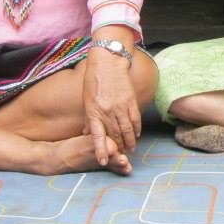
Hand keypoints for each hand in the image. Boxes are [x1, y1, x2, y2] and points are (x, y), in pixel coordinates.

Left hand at [82, 45, 140, 165]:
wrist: (108, 62)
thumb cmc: (94, 80)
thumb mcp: (86, 100)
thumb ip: (89, 118)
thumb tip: (88, 133)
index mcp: (93, 111)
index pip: (97, 136)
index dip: (101, 150)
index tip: (104, 161)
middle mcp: (107, 111)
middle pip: (115, 134)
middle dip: (118, 147)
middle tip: (121, 156)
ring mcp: (120, 106)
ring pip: (126, 129)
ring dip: (129, 141)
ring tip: (130, 149)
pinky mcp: (131, 100)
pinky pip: (135, 118)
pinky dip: (136, 128)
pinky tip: (136, 134)